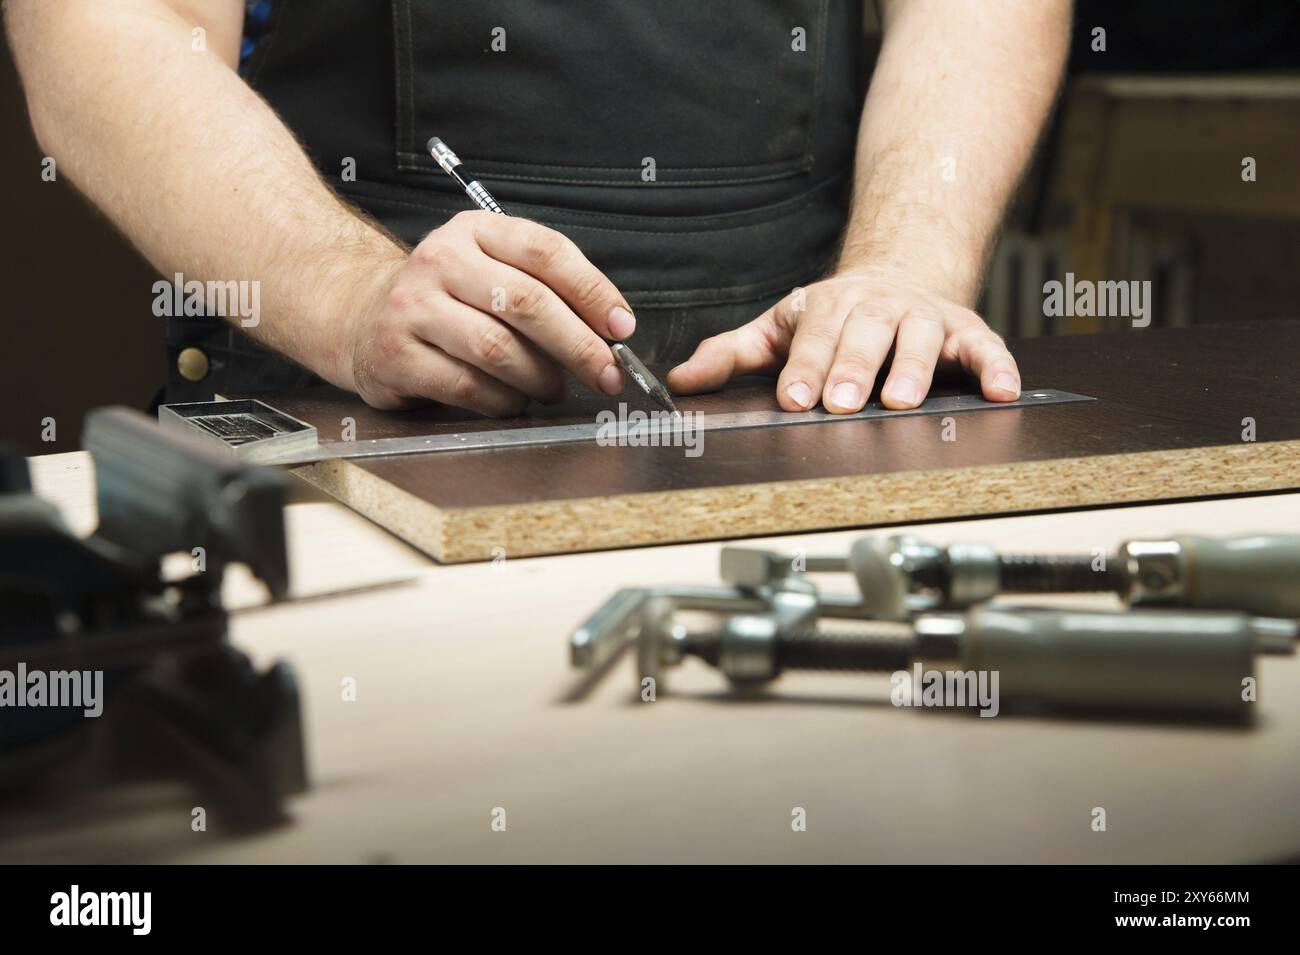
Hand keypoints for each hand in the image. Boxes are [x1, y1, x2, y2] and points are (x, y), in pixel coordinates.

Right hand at [340, 211, 634, 413]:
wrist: (360, 314)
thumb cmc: (446, 297)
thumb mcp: (490, 268)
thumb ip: (545, 286)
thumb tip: (610, 330)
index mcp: (475, 231)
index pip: (546, 253)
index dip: (593, 292)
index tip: (621, 327)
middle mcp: (440, 261)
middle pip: (527, 303)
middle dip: (578, 345)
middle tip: (606, 373)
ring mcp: (413, 308)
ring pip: (498, 349)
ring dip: (540, 378)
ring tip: (555, 388)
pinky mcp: (396, 355)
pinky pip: (467, 386)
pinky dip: (503, 401)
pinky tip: (513, 401)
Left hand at [667, 267, 1020, 412]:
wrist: (898, 272)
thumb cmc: (831, 315)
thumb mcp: (777, 327)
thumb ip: (731, 354)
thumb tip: (680, 381)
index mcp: (827, 307)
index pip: (812, 337)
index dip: (803, 367)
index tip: (794, 399)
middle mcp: (876, 307)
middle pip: (863, 336)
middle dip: (851, 369)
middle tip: (840, 404)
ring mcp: (922, 316)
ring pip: (919, 338)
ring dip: (912, 368)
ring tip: (901, 400)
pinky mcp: (964, 329)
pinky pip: (984, 347)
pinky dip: (996, 366)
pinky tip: (1002, 391)